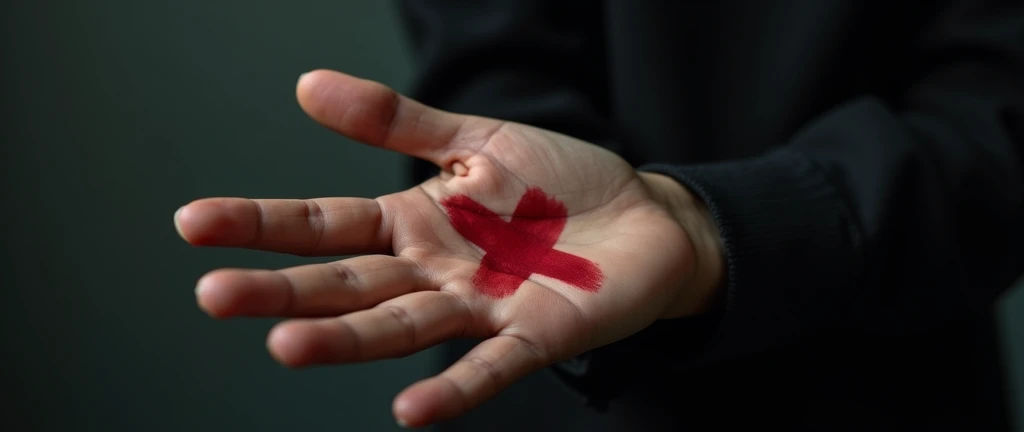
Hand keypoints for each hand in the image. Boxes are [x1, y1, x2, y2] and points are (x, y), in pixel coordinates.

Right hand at [175, 70, 722, 427]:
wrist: (647, 217)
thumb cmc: (561, 183)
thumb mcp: (478, 138)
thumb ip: (398, 121)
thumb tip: (308, 85)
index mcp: (416, 221)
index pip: (325, 223)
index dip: (262, 224)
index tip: (192, 223)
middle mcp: (435, 271)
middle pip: (348, 283)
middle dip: (283, 291)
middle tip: (214, 297)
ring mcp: (481, 306)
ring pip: (401, 325)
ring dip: (346, 340)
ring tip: (285, 347)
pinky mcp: (535, 334)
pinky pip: (490, 365)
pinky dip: (453, 388)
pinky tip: (410, 410)